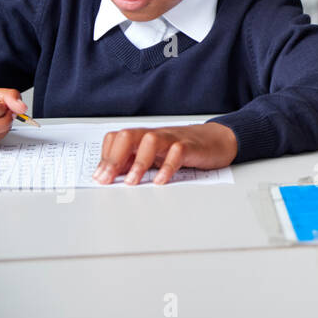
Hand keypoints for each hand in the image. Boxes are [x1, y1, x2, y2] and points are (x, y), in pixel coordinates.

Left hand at [91, 122, 238, 184]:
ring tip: (131, 181)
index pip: (116, 139)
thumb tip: (109, 176)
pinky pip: (177, 152)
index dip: (105, 157)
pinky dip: (167, 167)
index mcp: (143, 138)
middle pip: (128, 136)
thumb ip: (134, 163)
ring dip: (138, 162)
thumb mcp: (156, 156)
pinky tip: (160, 180)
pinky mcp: (190, 146)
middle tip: (107, 179)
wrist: (218, 140)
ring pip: (150, 141)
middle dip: (114, 158)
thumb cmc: (184, 149)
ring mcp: (173, 139)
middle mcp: (155, 136)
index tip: (100, 177)